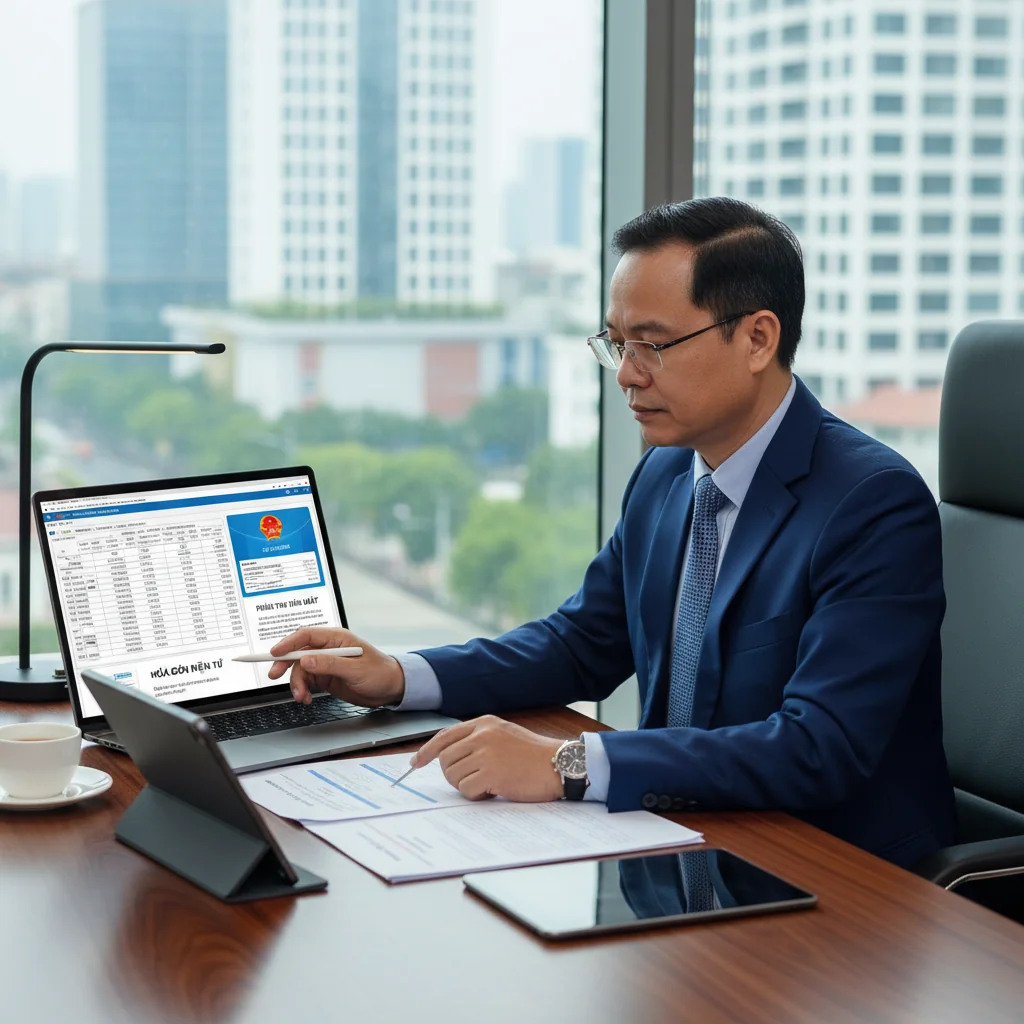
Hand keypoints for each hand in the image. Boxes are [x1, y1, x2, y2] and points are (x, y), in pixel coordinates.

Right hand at [267, 627, 404, 706]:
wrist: (390, 689)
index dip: (288, 643)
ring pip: (301, 670)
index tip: (275, 653)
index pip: (306, 635)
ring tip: (302, 697)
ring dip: (297, 683)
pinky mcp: (325, 677)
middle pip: (298, 653)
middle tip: (274, 676)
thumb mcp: (355, 669)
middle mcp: (328, 649)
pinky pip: (307, 681)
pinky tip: (307, 698)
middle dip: (285, 664)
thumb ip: (330, 664)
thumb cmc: (379, 672)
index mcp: (337, 638)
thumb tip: (305, 660)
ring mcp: (326, 663)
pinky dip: (303, 690)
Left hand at [411, 716, 563, 801]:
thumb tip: (448, 757)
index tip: (416, 763)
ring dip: (466, 786)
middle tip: (473, 780)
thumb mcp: (503, 735)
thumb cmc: (533, 755)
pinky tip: (494, 790)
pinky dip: (477, 795)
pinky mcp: (491, 773)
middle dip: (453, 775)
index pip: (444, 736)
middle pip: (444, 759)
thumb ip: (478, 740)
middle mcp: (482, 734)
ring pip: (452, 776)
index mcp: (484, 723)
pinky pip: (466, 790)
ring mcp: (486, 753)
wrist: (560, 764)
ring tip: (489, 783)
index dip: (426, 751)